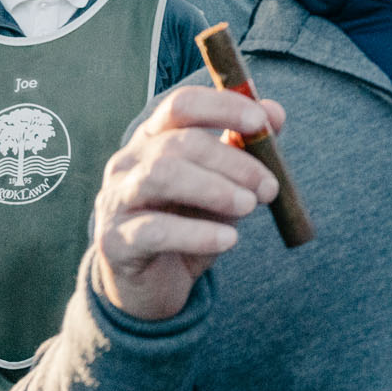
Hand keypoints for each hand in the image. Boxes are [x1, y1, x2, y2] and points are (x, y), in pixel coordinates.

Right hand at [92, 87, 282, 321]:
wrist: (153, 285)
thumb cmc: (187, 224)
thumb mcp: (221, 184)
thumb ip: (243, 148)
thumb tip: (276, 113)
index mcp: (153, 140)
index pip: (182, 105)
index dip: (223, 107)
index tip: (262, 122)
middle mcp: (128, 163)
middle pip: (179, 142)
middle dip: (232, 160)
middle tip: (269, 186)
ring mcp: (116, 200)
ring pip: (161, 175)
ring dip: (215, 188)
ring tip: (249, 206)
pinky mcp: (115, 241)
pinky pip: (156, 230)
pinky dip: (198, 233)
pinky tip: (228, 240)